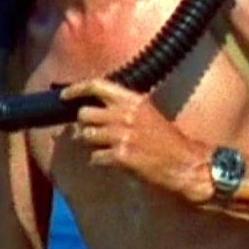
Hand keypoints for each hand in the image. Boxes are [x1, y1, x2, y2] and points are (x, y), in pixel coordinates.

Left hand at [59, 78, 213, 203]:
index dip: (76, 89)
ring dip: (91, 144)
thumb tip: (94, 111)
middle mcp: (126, 115)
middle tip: (92, 132)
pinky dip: (99, 161)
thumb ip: (123, 109)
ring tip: (105, 148)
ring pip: (85, 136)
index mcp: (134, 100)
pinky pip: (94, 157)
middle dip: (84, 125)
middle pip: (85, 114)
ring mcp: (122, 135)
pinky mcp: (121, 156)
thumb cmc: (168, 141)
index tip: (64, 96)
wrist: (185, 163)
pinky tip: (112, 161)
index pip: (97, 85)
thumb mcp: (148, 114)